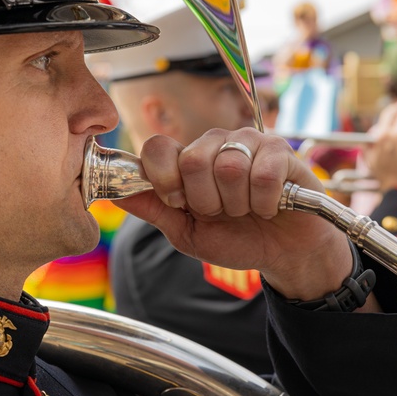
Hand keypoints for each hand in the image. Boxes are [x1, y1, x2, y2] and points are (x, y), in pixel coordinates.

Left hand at [112, 128, 354, 302]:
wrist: (283, 253)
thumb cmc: (236, 239)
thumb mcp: (186, 231)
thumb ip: (152, 210)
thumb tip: (113, 193)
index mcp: (186, 160)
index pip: (157, 147)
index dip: (163, 179)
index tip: (178, 203)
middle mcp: (214, 143)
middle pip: (192, 161)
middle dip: (206, 201)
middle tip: (222, 211)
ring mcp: (247, 143)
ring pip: (227, 168)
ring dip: (237, 205)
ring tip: (247, 209)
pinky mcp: (280, 151)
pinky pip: (262, 175)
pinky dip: (264, 202)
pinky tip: (269, 206)